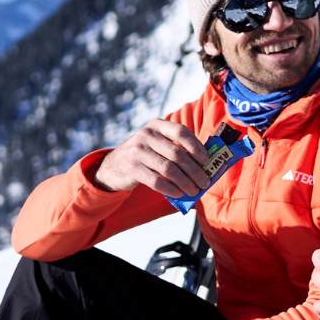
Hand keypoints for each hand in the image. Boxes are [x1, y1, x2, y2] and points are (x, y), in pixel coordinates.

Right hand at [94, 119, 212, 200]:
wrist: (113, 166)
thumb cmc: (144, 156)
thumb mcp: (156, 144)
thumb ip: (175, 148)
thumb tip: (204, 165)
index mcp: (156, 125)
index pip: (181, 132)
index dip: (196, 146)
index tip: (206, 161)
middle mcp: (146, 135)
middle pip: (177, 154)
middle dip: (195, 171)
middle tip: (204, 182)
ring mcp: (137, 151)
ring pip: (169, 169)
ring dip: (185, 182)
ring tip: (194, 190)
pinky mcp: (132, 169)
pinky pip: (157, 181)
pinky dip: (171, 189)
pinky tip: (179, 193)